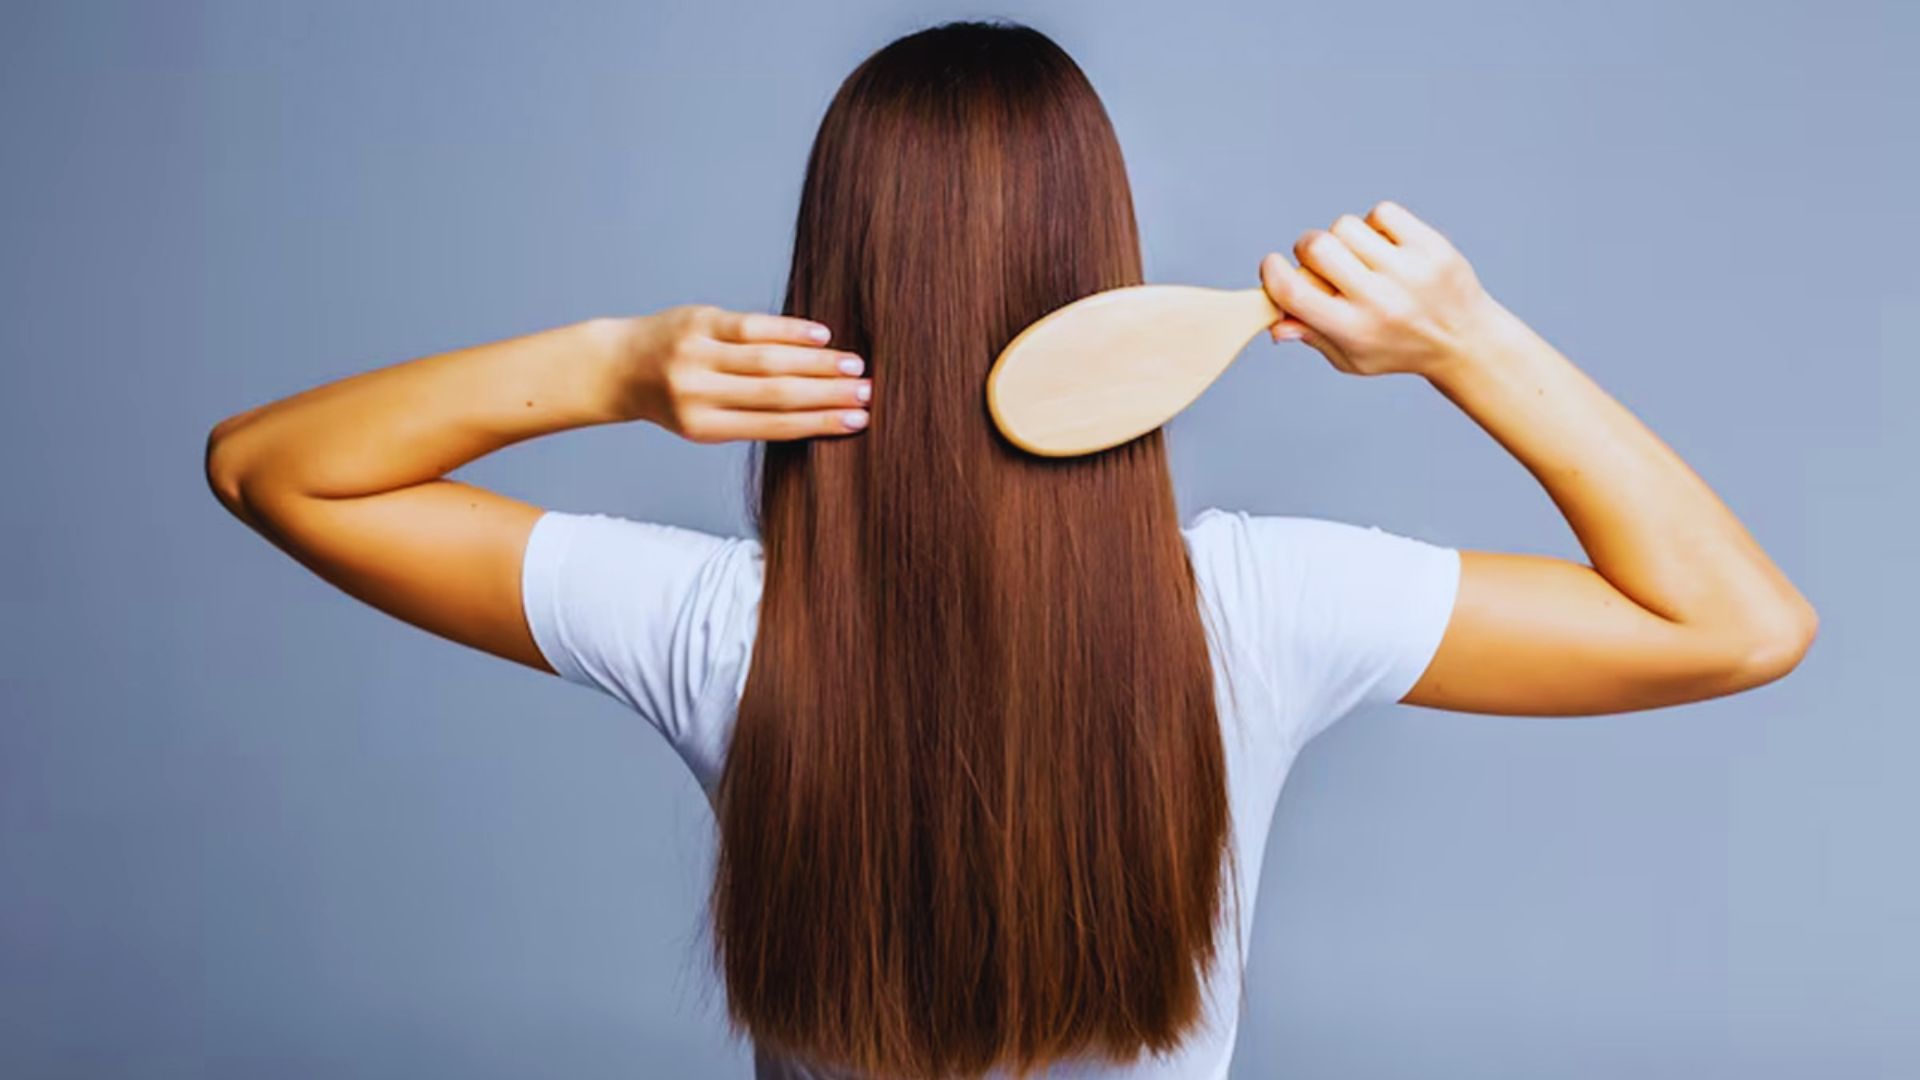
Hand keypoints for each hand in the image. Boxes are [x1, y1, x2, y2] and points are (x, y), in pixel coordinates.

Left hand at [604, 304, 870, 440]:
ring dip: (818, 363)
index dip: (819, 423)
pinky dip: (790, 331)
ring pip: (769, 359)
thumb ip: (752, 416)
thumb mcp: (705, 421)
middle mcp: (698, 392)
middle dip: (827, 394)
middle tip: (868, 394)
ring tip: (854, 366)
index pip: (773, 425)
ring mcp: (697, 354)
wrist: (619, 366)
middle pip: (776, 393)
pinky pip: (752, 325)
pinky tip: (821, 337)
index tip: (858, 421)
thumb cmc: (674, 398)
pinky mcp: (698, 321)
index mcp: (703, 427)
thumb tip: (821, 411)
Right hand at [1259, 200, 1514, 377]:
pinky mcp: (1430, 246)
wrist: (1466, 340)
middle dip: (1307, 248)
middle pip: (1317, 247)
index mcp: (1353, 330)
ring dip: (1343, 237)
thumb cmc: (1400, 349)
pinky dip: (1376, 224)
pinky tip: (1385, 245)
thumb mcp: (1351, 358)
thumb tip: (1274, 321)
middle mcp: (1379, 299)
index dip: (1271, 272)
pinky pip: (1382, 213)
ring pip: (1346, 226)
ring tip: (1360, 257)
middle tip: (1319, 260)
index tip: (1272, 266)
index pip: (1293, 292)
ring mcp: (1407, 270)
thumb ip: (1311, 336)